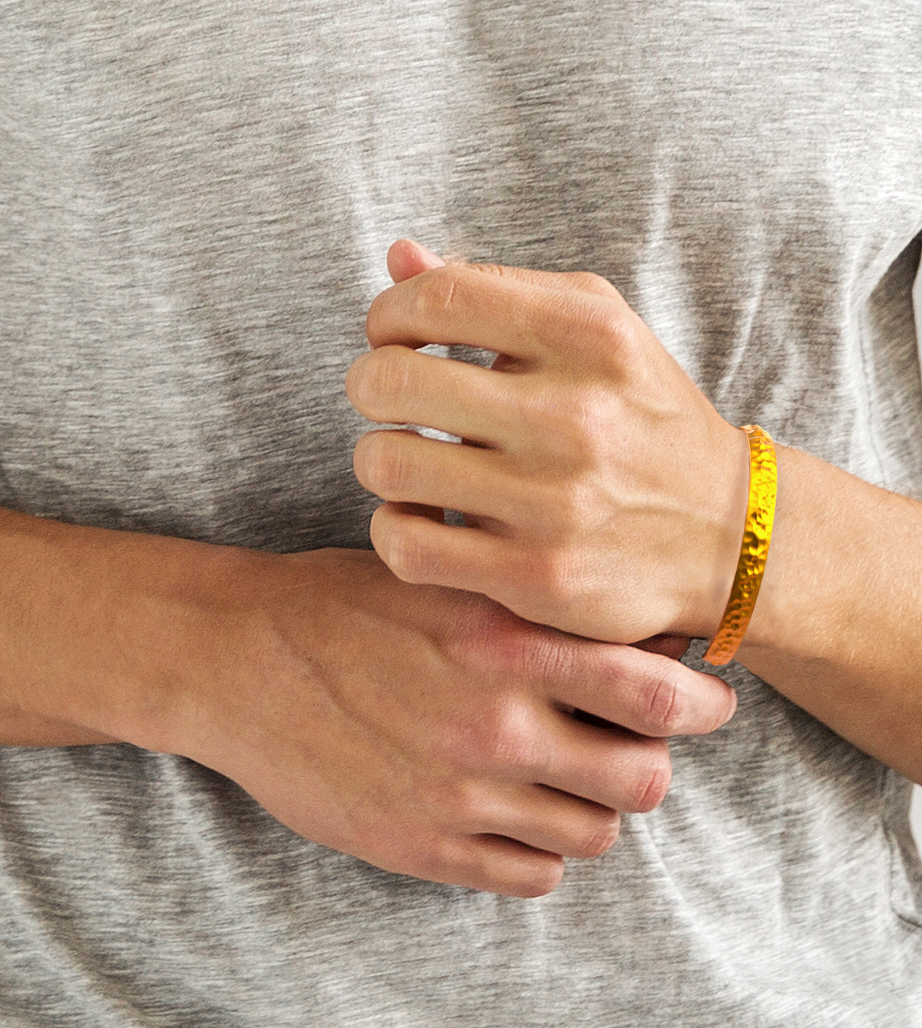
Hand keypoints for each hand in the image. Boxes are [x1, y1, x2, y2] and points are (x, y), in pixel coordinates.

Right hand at [178, 548, 734, 895]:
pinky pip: (533, 876)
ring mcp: (461, 794)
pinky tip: (521, 814)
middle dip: (654, 760)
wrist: (237, 660)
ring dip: (598, 806)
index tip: (708, 700)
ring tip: (571, 777)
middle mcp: (496, 724)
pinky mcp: (424, 846)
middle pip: (644, 777)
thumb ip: (535, 607)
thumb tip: (630, 630)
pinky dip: (545, 850)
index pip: (655, 691)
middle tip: (634, 742)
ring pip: (595, 833)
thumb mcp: (446, 578)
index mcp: (506, 642)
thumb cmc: (342, 603)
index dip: (703, 700)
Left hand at [347, 240, 751, 645]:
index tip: (393, 336)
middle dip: (368, 383)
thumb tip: (398, 256)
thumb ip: (497, 288)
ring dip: (379, 458)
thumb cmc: (643, 419)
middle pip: (392, 380)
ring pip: (386, 464)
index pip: (436, 297)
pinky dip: (394, 526)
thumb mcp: (596, 331)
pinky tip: (419, 515)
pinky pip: (406, 544)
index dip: (388, 314)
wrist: (729, 535)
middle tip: (386, 396)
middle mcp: (574, 415)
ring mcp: (556, 501)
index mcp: (589, 335)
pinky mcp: (537, 574)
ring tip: (408, 458)